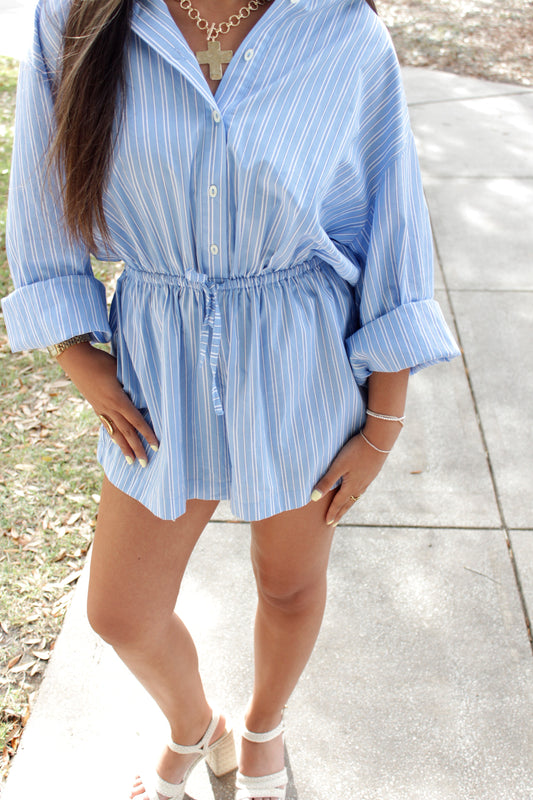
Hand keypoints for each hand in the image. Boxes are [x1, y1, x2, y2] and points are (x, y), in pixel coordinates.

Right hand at [56, 343, 158, 465]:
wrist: (76, 359)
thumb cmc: (102, 361)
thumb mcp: (122, 370)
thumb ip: (134, 384)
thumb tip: (149, 393)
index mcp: (118, 400)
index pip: (137, 421)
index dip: (147, 434)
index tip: (156, 446)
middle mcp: (109, 408)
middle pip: (127, 433)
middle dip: (137, 449)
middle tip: (145, 464)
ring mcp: (101, 409)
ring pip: (115, 433)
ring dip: (124, 448)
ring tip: (131, 462)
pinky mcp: (95, 407)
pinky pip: (107, 426)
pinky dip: (114, 437)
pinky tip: (117, 443)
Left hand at [311, 433, 388, 525]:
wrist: (378, 441)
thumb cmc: (356, 451)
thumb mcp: (338, 466)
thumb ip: (326, 481)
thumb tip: (314, 498)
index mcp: (350, 486)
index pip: (338, 503)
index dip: (332, 513)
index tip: (327, 523)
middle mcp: (360, 486)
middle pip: (348, 503)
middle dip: (340, 513)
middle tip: (334, 523)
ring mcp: (367, 480)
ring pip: (355, 497)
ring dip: (348, 505)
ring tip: (344, 509)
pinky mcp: (372, 473)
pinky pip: (361, 489)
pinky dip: (355, 495)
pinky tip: (356, 491)